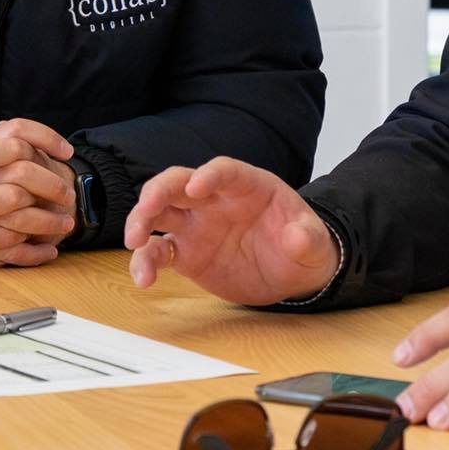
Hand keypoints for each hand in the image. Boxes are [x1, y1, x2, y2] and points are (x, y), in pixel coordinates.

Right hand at [124, 157, 337, 304]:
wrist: (292, 274)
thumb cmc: (303, 246)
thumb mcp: (315, 243)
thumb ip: (308, 237)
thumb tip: (298, 237)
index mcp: (246, 186)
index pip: (223, 170)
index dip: (209, 175)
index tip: (197, 186)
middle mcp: (213, 200)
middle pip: (177, 183)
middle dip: (158, 191)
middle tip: (146, 208)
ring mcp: (196, 225)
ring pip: (158, 212)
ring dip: (140, 221)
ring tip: (134, 242)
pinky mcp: (186, 253)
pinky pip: (159, 251)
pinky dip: (146, 261)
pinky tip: (143, 278)